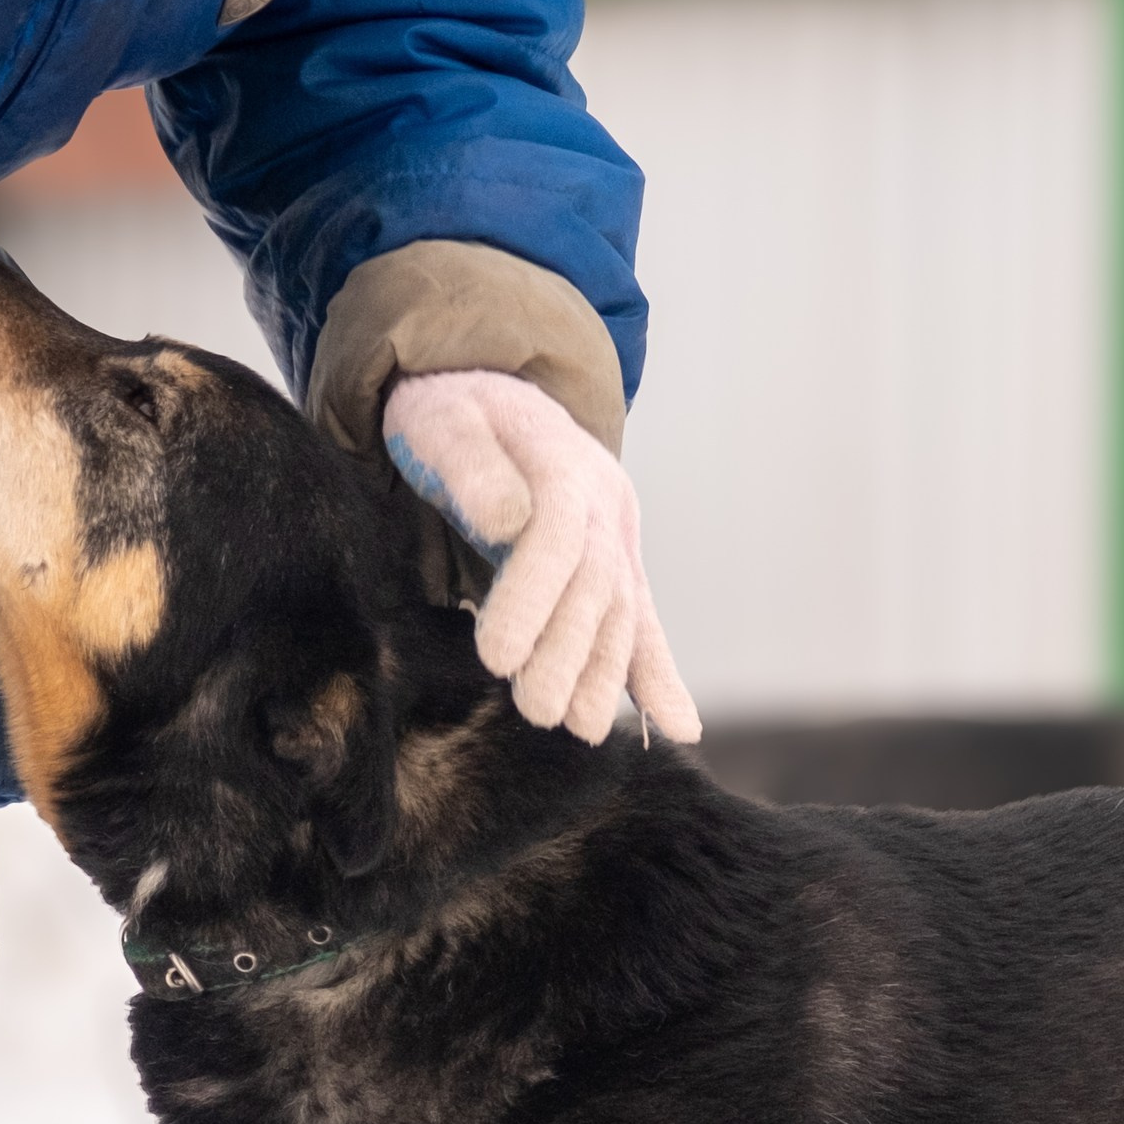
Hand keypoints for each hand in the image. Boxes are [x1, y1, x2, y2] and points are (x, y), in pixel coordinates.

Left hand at [383, 370, 700, 745]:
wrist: (493, 395)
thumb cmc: (453, 412)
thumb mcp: (443, 418)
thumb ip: (471, 465)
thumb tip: (508, 520)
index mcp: (561, 463)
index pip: (556, 537)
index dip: (532, 598)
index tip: (497, 656)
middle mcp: (603, 504)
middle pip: (595, 586)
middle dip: (569, 653)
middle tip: (537, 711)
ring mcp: (618, 537)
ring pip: (621, 612)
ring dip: (606, 675)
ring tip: (582, 727)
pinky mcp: (618, 567)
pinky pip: (644, 624)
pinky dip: (660, 678)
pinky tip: (680, 728)